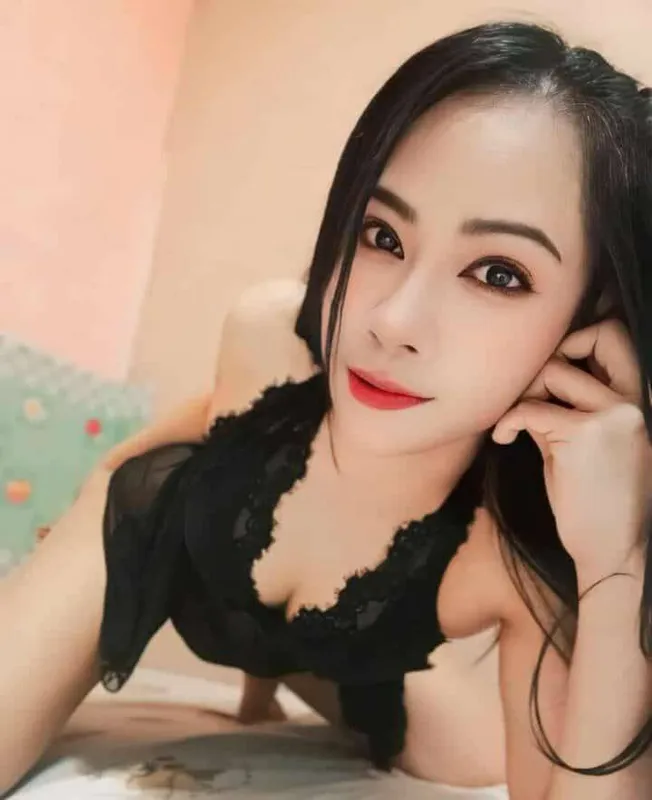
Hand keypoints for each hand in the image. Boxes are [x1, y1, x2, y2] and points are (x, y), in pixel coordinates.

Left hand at [492, 320, 649, 583]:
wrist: (613, 550)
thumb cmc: (597, 500)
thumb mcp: (590, 441)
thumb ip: (569, 404)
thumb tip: (533, 375)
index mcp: (641, 398)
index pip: (614, 335)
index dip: (576, 339)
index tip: (548, 371)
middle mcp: (635, 399)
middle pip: (593, 334)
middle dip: (553, 356)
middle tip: (533, 393)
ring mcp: (614, 413)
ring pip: (552, 370)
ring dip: (525, 393)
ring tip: (518, 423)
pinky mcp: (584, 433)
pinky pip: (529, 408)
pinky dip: (507, 421)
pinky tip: (504, 439)